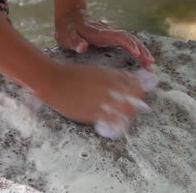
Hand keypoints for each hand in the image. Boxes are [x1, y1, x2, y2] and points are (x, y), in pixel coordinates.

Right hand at [35, 64, 149, 123]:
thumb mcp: (96, 71)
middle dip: (138, 102)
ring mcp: (102, 103)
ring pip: (126, 111)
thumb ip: (114, 76)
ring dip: (130, 113)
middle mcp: (109, 89)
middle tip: (139, 106)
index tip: (142, 92)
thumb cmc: (73, 74)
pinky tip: (119, 123)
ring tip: (129, 115)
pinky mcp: (93, 114)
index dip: (141, 89)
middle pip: (134, 99)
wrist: (53, 82)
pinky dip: (118, 122)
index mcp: (110, 76)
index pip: (135, 85)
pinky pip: (112, 121)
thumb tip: (130, 79)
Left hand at [55, 8, 154, 70]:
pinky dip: (137, 52)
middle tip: (150, 64)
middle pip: (130, 39)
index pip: (118, 36)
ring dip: (142, 52)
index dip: (128, 44)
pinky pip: (128, 44)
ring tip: (150, 65)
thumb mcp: (67, 36)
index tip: (136, 53)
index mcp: (99, 32)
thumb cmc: (68, 29)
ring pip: (132, 41)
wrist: (70, 16)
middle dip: (141, 50)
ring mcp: (112, 34)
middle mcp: (109, 32)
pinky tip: (143, 62)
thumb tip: (82, 47)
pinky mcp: (113, 38)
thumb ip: (75, 42)